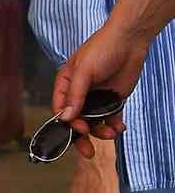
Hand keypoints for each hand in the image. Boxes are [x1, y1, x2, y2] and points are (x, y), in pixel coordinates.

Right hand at [53, 19, 149, 156]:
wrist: (130, 41)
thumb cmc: (102, 48)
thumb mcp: (84, 70)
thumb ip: (75, 95)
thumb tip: (65, 117)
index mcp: (66, 85)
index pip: (60, 110)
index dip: (67, 124)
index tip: (79, 130)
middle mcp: (80, 94)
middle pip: (76, 122)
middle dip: (82, 137)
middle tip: (89, 152)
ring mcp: (97, 98)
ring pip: (94, 123)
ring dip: (101, 132)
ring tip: (111, 133)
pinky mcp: (113, 101)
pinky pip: (111, 119)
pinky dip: (114, 126)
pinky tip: (119, 128)